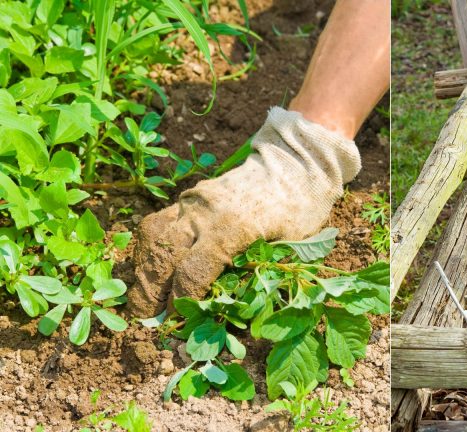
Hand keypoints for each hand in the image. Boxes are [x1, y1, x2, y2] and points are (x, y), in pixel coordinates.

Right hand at [126, 107, 359, 317]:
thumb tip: (228, 309)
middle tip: (149, 316)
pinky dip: (153, 246)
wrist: (297, 162)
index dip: (181, 302)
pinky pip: (160, 221)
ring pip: (153, 236)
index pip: (192, 273)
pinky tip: (156, 265)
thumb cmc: (301, 209)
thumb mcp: (291, 247)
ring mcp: (194, 201)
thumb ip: (260, 274)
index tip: (178, 320)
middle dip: (150, 291)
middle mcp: (205, 213)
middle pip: (162, 256)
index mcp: (232, 229)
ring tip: (147, 293)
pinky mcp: (191, 195)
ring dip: (145, 268)